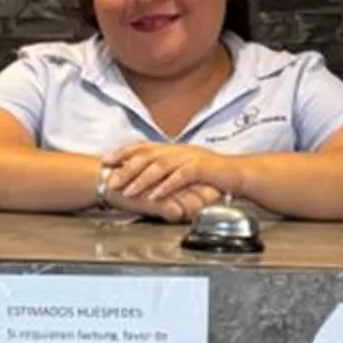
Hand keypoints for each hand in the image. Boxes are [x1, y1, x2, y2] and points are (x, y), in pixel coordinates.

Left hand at [102, 141, 239, 219]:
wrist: (236, 173)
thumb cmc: (209, 174)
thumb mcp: (183, 168)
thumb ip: (165, 170)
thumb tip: (142, 175)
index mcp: (172, 149)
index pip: (143, 146)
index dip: (123, 152)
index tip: (106, 160)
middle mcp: (178, 150)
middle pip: (147, 156)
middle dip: (126, 168)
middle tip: (111, 180)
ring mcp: (189, 158)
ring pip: (160, 166)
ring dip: (142, 179)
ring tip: (127, 191)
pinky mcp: (201, 169)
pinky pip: (180, 177)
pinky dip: (166, 186)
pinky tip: (155, 195)